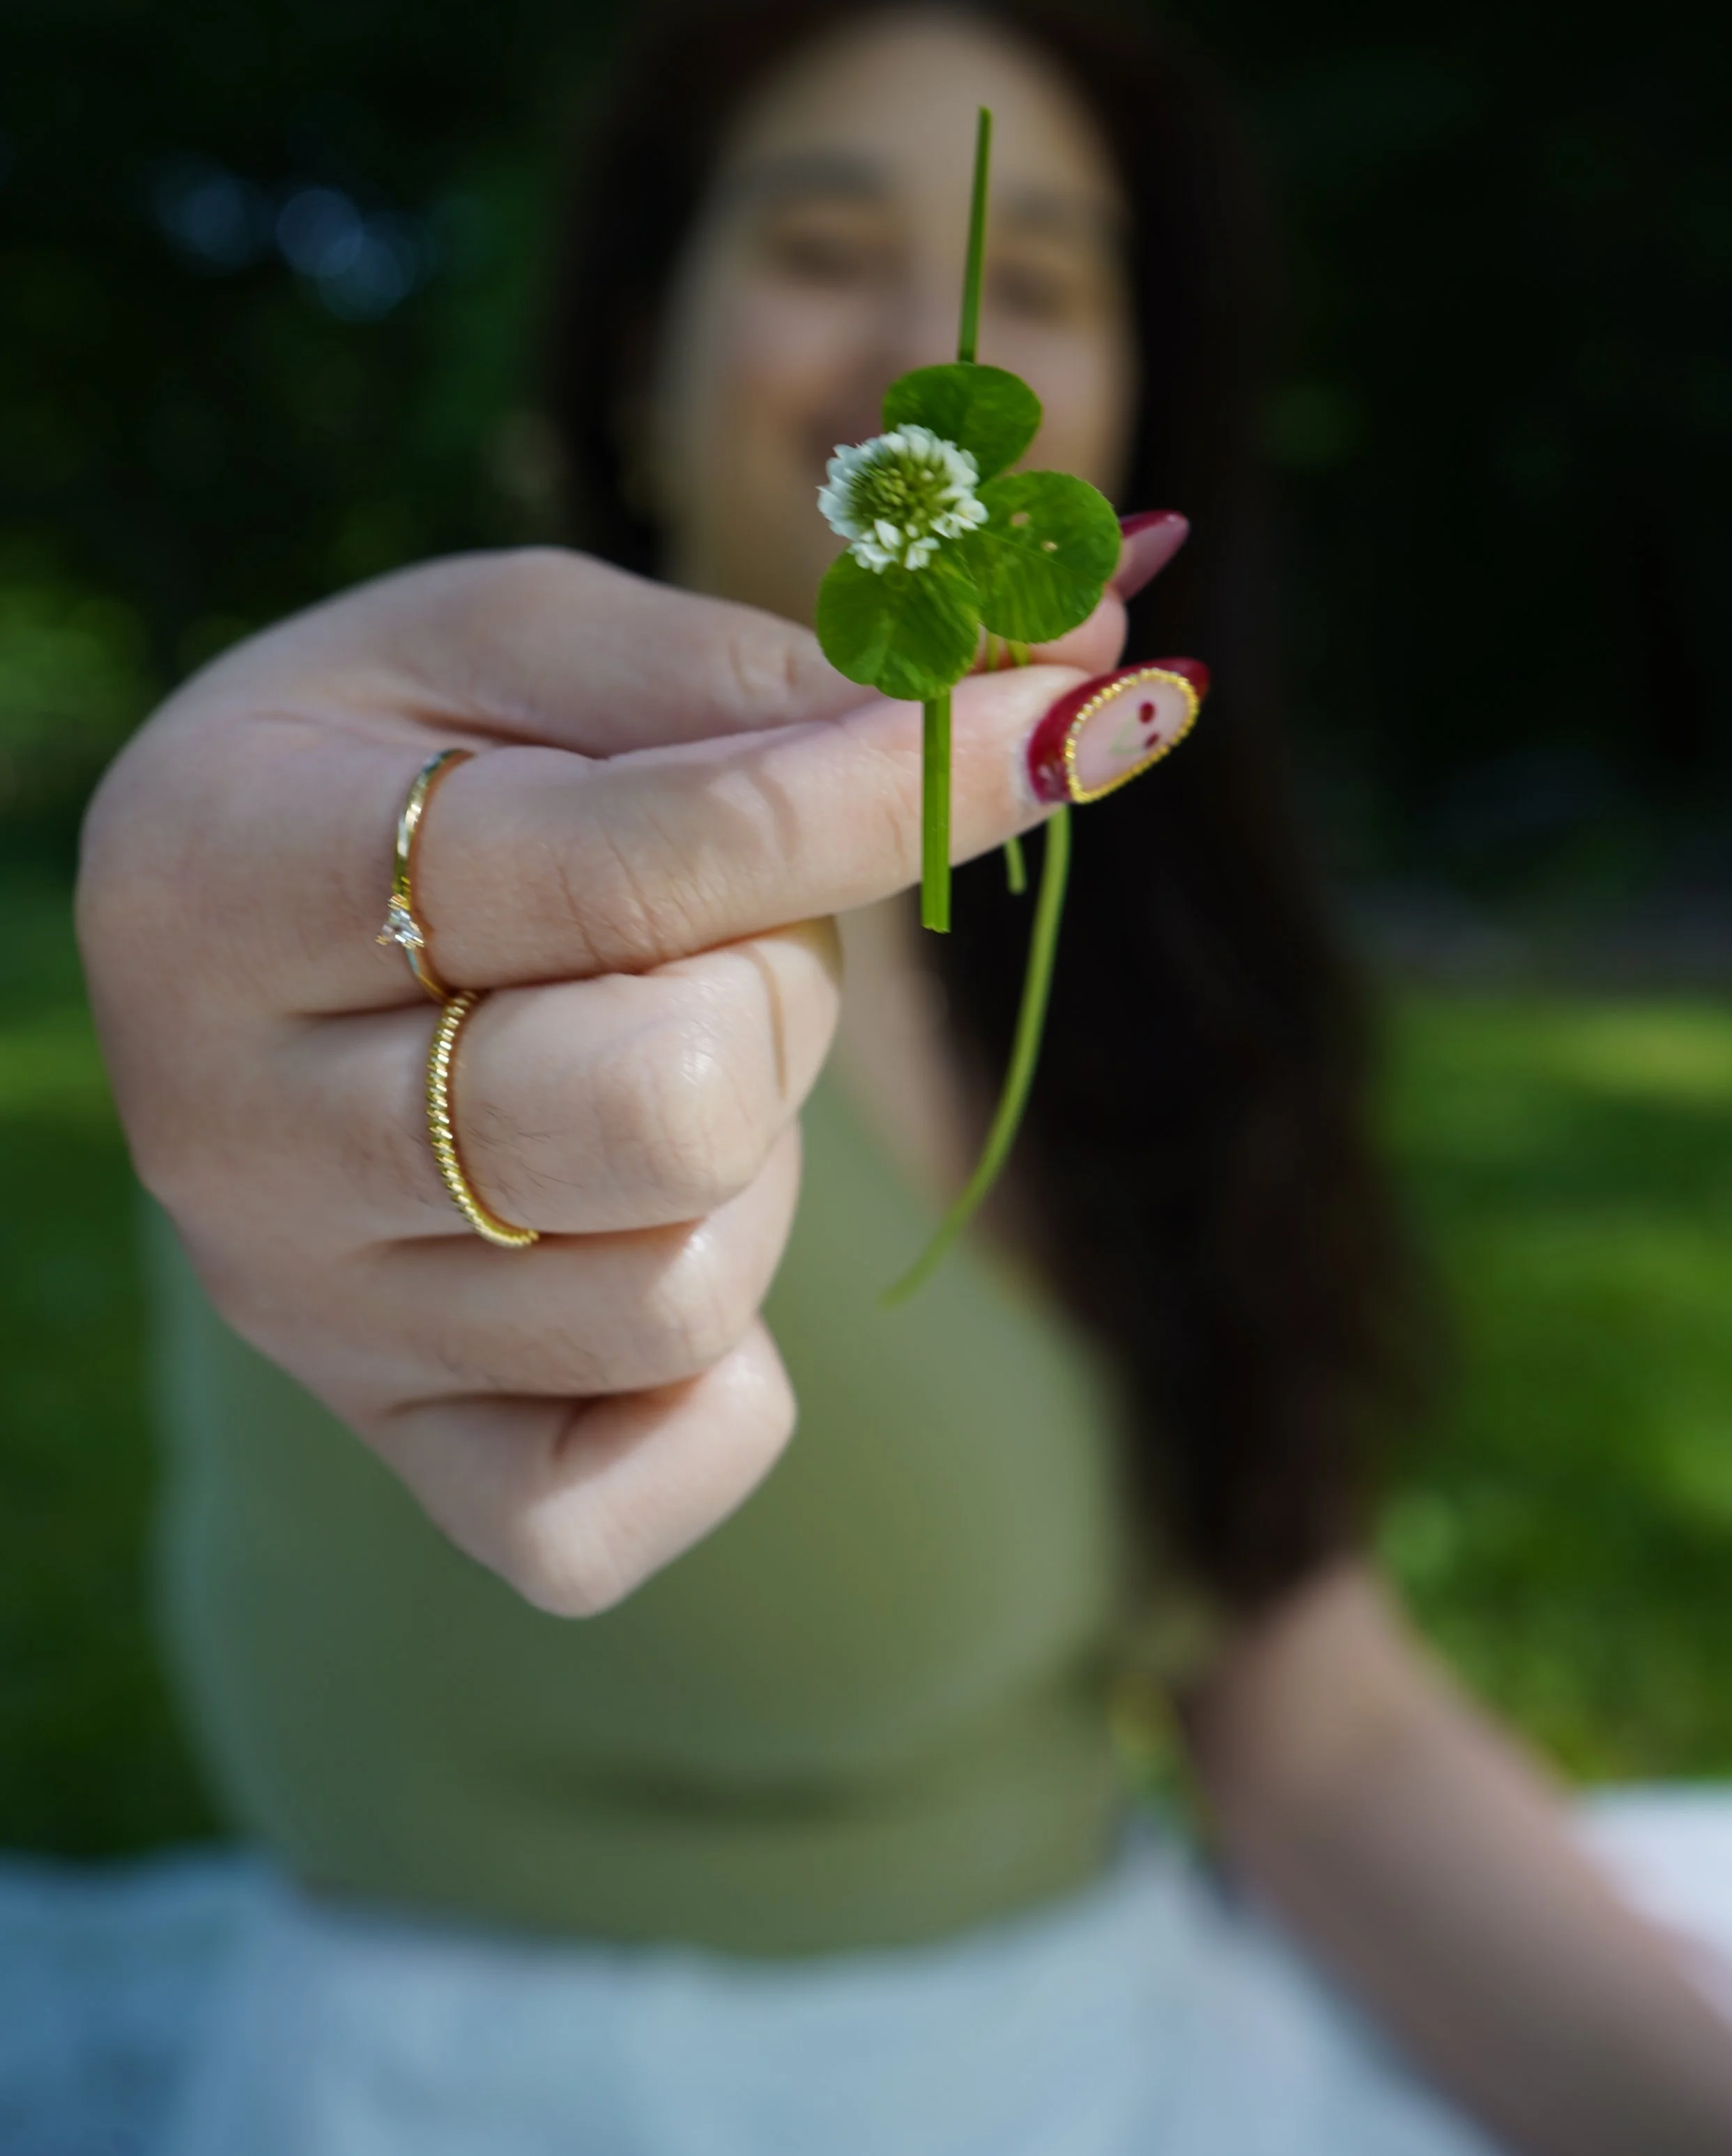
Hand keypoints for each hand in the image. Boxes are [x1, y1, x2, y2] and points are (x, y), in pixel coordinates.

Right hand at [78, 548, 1125, 1615]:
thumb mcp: (529, 644)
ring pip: (681, 1294)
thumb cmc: (403, 753)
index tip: (1059, 731)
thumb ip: (766, 669)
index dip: (884, 797)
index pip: (634, 865)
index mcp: (227, 870)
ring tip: (661, 1059)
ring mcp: (310, 1317)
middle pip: (669, 1108)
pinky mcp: (395, 1448)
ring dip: (753, 1161)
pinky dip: (710, 1393)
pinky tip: (663, 1238)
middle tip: (717, 933)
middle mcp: (232, 1128)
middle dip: (778, 990)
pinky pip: (614, 1511)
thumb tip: (1080, 671)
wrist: (232, 930)